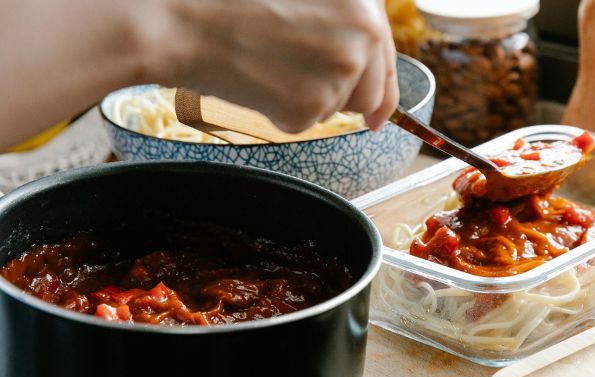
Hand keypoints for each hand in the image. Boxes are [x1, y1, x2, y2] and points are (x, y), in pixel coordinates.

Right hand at [153, 0, 398, 130]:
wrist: (184, 23)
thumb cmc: (235, 2)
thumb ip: (346, 21)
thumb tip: (371, 58)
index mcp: (365, 3)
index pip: (386, 54)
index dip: (381, 82)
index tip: (379, 112)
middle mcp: (364, 35)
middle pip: (371, 91)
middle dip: (341, 93)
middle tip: (293, 72)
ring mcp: (341, 72)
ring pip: (339, 108)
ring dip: (310, 97)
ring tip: (270, 63)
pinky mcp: (313, 105)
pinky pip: (308, 121)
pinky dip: (283, 112)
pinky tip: (259, 81)